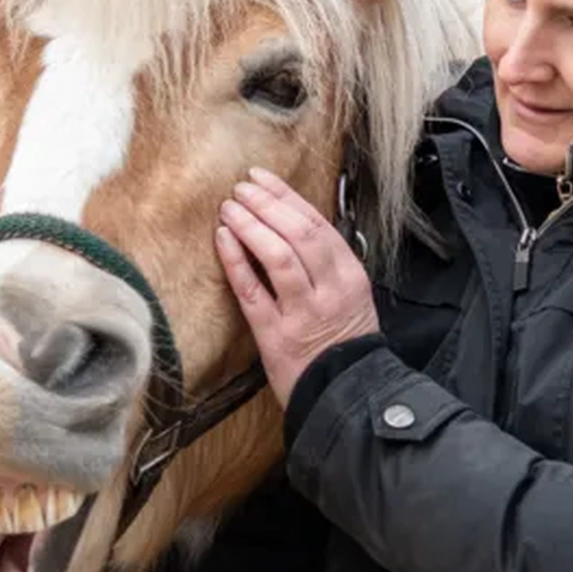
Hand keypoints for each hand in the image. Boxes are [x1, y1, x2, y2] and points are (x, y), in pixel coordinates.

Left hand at [215, 166, 378, 408]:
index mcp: (349, 275)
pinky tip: (223, 239)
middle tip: (242, 186)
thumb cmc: (343, 344)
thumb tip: (290, 223)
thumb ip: (326, 263)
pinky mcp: (276, 336)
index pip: (317, 224)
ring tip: (230, 206)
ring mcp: (303, 313)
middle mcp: (329, 290)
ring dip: (252, 225)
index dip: (287, 196)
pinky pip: (252, 292)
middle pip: (299, 232)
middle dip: (268, 203)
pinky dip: (236, 261)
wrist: (346, 393)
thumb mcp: (349, 297)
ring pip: (279, 256)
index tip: (263, 178)